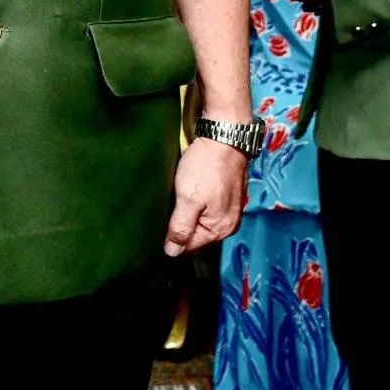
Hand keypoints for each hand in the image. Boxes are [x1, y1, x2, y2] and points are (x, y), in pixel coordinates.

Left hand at [164, 136, 245, 256]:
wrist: (225, 136)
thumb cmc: (205, 166)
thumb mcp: (188, 198)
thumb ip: (180, 228)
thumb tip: (172, 253)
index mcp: (219, 229)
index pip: (189, 248)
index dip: (171, 240)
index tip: (158, 226)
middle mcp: (229, 224)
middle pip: (197, 236)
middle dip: (181, 228)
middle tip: (166, 209)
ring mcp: (231, 210)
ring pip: (203, 222)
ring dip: (189, 215)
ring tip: (176, 200)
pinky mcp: (230, 196)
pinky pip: (209, 210)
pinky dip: (198, 205)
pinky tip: (190, 193)